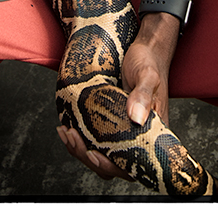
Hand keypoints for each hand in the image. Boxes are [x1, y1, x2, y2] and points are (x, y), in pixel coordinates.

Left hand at [56, 13, 178, 180]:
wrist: (146, 50)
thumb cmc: (150, 63)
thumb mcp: (148, 75)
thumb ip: (143, 95)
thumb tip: (135, 118)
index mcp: (152, 134)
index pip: (131, 166)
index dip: (110, 166)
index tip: (94, 154)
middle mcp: (137, 137)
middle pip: (112, 164)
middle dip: (88, 157)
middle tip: (72, 136)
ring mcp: (123, 131)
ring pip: (101, 154)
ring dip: (81, 149)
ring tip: (66, 133)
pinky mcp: (112, 121)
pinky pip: (96, 138)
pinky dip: (81, 137)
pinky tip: (67, 127)